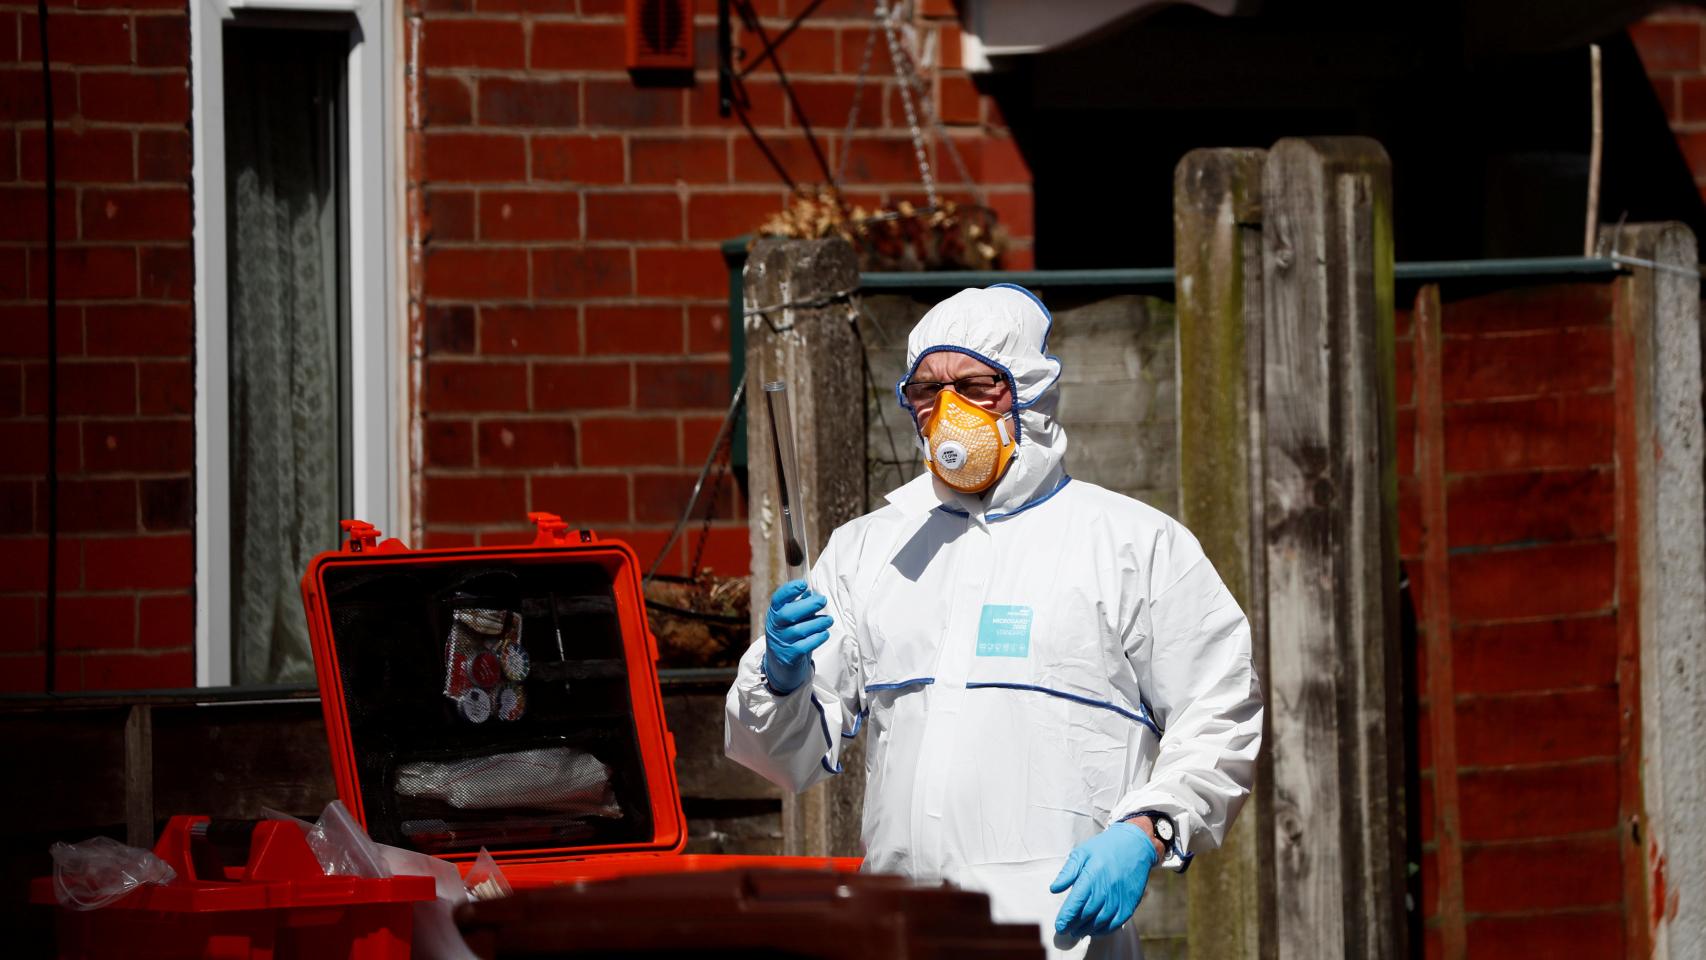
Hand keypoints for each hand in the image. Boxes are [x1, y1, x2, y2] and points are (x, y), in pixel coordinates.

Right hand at [763, 580, 833, 693]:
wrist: (780, 665)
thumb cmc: (789, 635)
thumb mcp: (789, 619)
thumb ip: (799, 606)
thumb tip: (813, 594)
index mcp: (774, 614)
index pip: (778, 599)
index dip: (789, 590)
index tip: (803, 584)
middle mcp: (775, 627)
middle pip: (788, 614)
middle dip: (807, 605)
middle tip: (822, 601)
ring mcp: (781, 642)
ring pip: (799, 630)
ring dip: (817, 623)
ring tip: (828, 620)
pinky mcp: (790, 656)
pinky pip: (805, 646)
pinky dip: (817, 638)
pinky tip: (824, 634)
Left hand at [1048, 822, 1159, 938]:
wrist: (1134, 845)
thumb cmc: (1104, 848)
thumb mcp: (1082, 853)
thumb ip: (1068, 872)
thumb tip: (1054, 889)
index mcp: (1092, 877)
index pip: (1076, 903)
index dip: (1066, 917)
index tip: (1058, 926)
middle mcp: (1106, 890)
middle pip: (1086, 915)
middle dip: (1073, 925)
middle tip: (1064, 930)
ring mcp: (1119, 899)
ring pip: (1100, 921)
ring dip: (1087, 929)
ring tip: (1077, 931)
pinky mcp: (1130, 904)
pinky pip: (1115, 923)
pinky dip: (1104, 930)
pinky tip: (1095, 930)